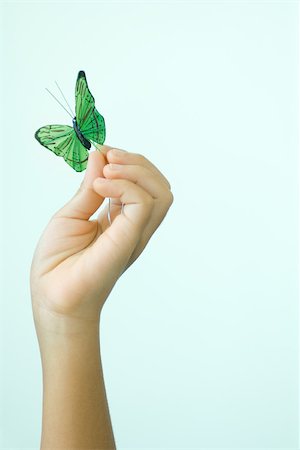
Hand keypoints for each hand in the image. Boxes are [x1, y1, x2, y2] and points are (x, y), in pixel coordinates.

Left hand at [30, 146, 172, 331]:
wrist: (52, 296)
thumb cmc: (59, 262)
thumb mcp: (72, 213)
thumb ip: (90, 187)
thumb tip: (101, 155)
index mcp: (122, 219)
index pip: (144, 184)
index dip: (128, 162)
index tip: (103, 152)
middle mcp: (135, 226)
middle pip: (160, 186)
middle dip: (138, 162)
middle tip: (109, 158)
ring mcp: (135, 234)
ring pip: (162, 193)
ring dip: (137, 171)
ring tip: (108, 171)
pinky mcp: (129, 241)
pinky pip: (143, 204)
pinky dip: (125, 186)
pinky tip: (100, 186)